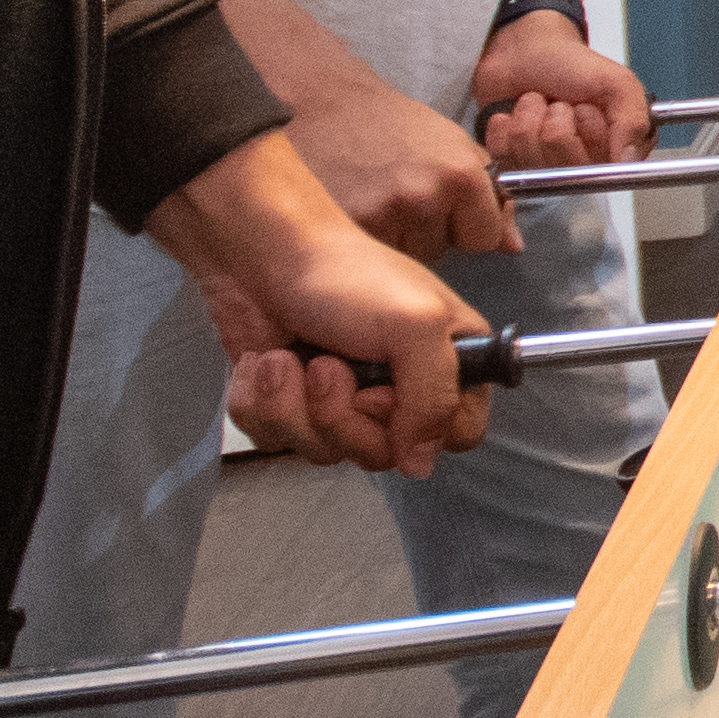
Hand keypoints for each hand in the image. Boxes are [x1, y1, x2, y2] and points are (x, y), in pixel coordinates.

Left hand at [146, 132, 494, 474]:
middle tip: (328, 366)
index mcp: (447, 361)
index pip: (457, 434)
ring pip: (325, 451)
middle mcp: (399, 386)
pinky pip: (276, 438)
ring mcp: (343, 399)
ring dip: (295, 405)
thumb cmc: (343, 274)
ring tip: (290, 359)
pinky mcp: (291, 404)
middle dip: (343, 416)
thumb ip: (436, 398)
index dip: (418, 427)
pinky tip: (265, 362)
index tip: (387, 393)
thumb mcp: (416, 326)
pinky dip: (261, 401)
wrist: (261, 254)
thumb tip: (421, 463)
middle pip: (384, 453)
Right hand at [273, 67, 517, 257]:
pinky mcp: (348, 225)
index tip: (446, 205)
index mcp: (461, 175)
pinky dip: (368, 238)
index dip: (467, 225)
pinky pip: (374, 254)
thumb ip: (487, 197)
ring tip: (376, 196)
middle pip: (443, 250)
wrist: (326, 104)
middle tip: (401, 191)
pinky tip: (357, 206)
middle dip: (428, 230)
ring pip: (408, 257)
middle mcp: (425, 196)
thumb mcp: (452, 146)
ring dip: (397, 237)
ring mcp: (384, 214)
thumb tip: (513, 247)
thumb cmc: (391, 124)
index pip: (485, 238)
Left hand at [472, 5, 649, 166]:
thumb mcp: (616, 83)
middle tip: (560, 103)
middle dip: (557, 124)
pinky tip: (513, 114)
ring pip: (532, 161)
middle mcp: (582, 164)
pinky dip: (505, 128)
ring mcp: (544, 167)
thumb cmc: (570, 65)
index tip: (585, 108)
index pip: (602, 167)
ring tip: (538, 104)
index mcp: (615, 149)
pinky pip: (503, 157)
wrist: (525, 50)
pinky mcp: (511, 163)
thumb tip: (628, 161)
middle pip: (565, 167)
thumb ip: (633, 121)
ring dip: (530, 121)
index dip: (590, 134)